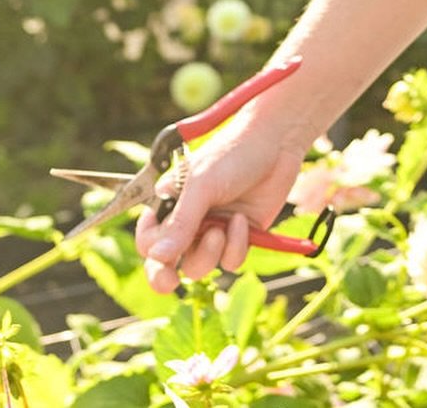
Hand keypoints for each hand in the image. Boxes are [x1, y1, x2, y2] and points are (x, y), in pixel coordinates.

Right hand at [135, 109, 306, 292]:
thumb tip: (157, 256)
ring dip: (209, 253)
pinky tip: (242, 220)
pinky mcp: (239, 237)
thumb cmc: (234, 154)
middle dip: (166, 275)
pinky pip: (229, 260)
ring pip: (199, 265)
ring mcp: (214, 229)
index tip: (159, 256)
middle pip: (168, 262)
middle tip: (171, 282)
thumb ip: (181, 222)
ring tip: (221, 229)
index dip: (151, 251)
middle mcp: (189, 220)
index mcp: (171, 202)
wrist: (277, 144)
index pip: (149, 239)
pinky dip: (235, 246)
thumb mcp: (203, 185)